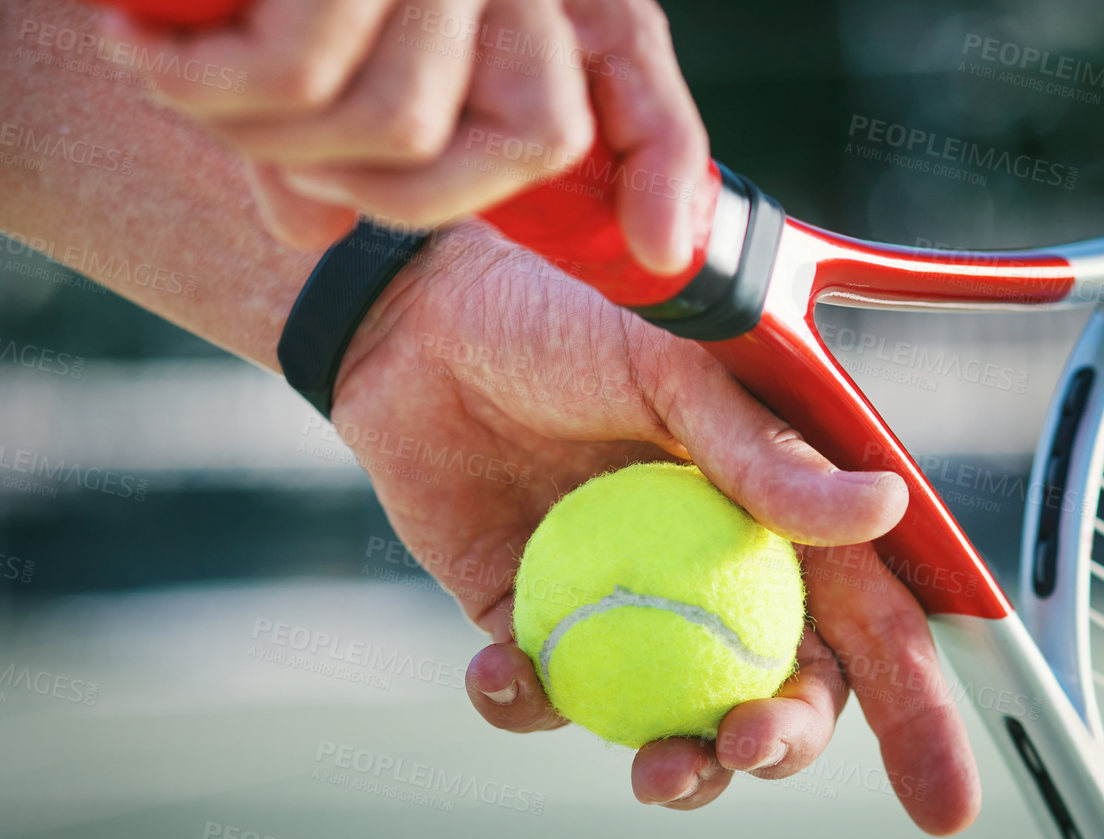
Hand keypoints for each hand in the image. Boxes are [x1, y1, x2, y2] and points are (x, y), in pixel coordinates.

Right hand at [100, 0, 706, 273]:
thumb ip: (353, 134)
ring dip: (282, 140)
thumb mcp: (325, 38)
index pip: (632, 70)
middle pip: (532, 139)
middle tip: (283, 158)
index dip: (668, 167)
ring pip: (407, 122)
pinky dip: (215, 88)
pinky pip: (305, 71)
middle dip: (392, 190)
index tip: (659, 249)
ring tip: (189, 82)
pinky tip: (148, 50)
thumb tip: (307, 230)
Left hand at [328, 220, 981, 834]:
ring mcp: (629, 608)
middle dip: (783, 746)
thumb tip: (884, 509)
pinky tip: (501, 672)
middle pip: (786, 693)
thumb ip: (767, 456)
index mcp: (781, 517)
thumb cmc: (564, 322)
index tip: (943, 807)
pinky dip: (530, 707)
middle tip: (744, 746)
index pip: (872, 624)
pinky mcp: (536, 625)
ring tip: (653, 772)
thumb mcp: (678, 371)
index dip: (916, 715)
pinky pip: (550, 700)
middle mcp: (717, 573)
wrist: (416, 321)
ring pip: (679, 722)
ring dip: (679, 767)